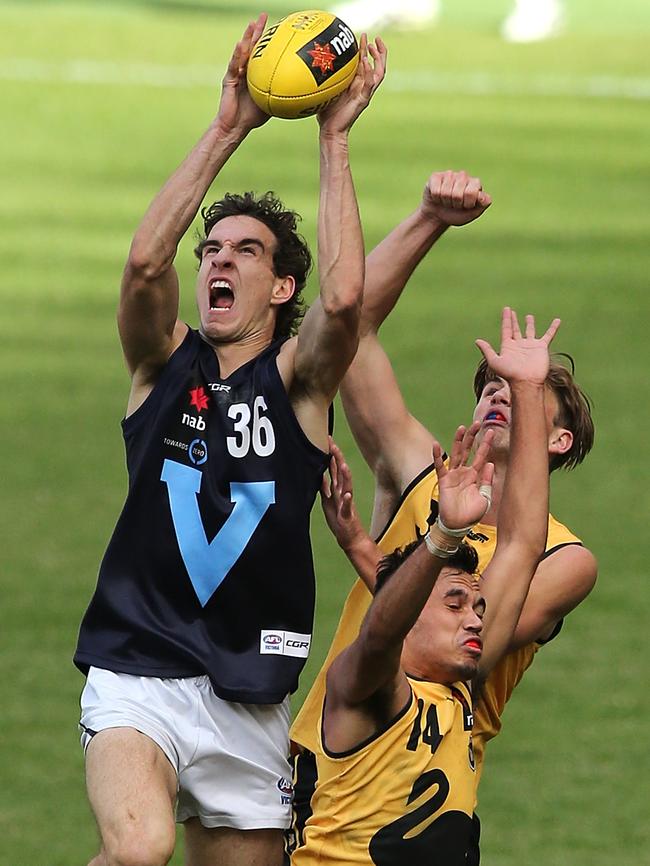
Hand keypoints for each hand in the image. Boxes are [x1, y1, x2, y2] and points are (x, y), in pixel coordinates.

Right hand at [215, 14, 270, 136]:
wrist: (236, 126)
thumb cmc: (253, 116)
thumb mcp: (272, 103)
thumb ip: (282, 95)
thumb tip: (302, 94)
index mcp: (255, 73)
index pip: (262, 52)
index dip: (268, 39)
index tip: (278, 27)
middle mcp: (245, 69)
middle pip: (252, 46)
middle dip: (257, 30)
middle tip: (264, 16)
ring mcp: (236, 73)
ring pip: (242, 51)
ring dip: (247, 37)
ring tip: (252, 25)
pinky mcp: (228, 79)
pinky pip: (234, 65)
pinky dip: (238, 55)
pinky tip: (241, 45)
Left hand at [318, 35, 386, 135]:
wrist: (330, 130)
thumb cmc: (326, 113)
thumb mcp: (325, 90)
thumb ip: (325, 77)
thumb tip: (311, 63)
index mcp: (356, 84)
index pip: (365, 64)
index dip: (366, 50)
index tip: (364, 37)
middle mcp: (363, 87)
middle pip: (378, 66)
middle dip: (379, 51)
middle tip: (375, 38)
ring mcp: (364, 94)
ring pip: (379, 73)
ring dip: (378, 59)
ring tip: (372, 46)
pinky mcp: (362, 100)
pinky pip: (369, 84)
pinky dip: (368, 72)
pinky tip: (365, 61)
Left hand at [320, 438, 366, 551]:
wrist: (350, 538)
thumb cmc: (339, 519)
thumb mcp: (328, 501)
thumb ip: (326, 488)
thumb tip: (320, 476)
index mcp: (337, 489)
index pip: (334, 468)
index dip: (331, 454)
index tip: (327, 440)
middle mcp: (343, 493)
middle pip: (340, 472)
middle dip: (336, 458)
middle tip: (332, 443)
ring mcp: (346, 503)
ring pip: (346, 486)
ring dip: (345, 475)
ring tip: (342, 465)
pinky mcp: (347, 515)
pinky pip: (347, 507)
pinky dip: (348, 500)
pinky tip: (347, 494)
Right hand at [420, 170, 490, 226]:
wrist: (439, 216)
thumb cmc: (458, 214)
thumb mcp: (473, 213)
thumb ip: (483, 204)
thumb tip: (482, 195)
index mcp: (475, 183)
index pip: (471, 192)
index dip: (467, 204)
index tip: (466, 206)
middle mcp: (463, 176)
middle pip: (457, 194)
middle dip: (455, 204)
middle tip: (455, 205)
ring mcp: (450, 174)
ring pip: (445, 192)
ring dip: (445, 202)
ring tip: (447, 201)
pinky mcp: (436, 176)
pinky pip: (436, 190)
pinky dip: (436, 199)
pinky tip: (438, 197)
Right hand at [433, 423, 494, 529]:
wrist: (458, 525)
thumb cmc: (471, 514)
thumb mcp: (485, 497)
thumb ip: (487, 481)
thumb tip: (489, 463)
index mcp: (475, 476)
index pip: (481, 456)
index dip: (486, 444)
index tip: (491, 432)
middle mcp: (464, 472)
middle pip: (469, 450)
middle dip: (473, 437)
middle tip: (477, 423)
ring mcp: (453, 475)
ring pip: (456, 454)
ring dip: (459, 441)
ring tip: (462, 428)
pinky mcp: (444, 480)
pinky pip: (440, 466)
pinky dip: (437, 456)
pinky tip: (436, 445)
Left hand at [476, 307, 560, 385]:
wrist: (526, 381)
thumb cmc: (509, 373)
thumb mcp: (495, 361)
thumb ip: (487, 350)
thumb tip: (477, 341)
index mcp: (508, 347)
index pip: (506, 329)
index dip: (506, 319)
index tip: (506, 309)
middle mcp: (519, 345)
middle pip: (515, 329)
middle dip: (513, 320)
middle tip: (511, 311)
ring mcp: (530, 346)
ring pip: (530, 331)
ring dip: (529, 324)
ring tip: (529, 316)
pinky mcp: (541, 348)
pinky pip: (549, 335)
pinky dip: (553, 328)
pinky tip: (557, 320)